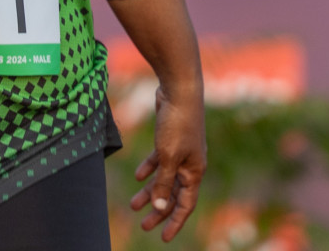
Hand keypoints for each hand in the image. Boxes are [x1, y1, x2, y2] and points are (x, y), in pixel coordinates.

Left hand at [129, 84, 206, 240]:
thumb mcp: (168, 156)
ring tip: (134, 205)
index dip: (174, 222)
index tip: (164, 238)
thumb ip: (163, 181)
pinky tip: (138, 176)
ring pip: (163, 178)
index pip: (185, 204)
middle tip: (144, 225)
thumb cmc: (177, 125)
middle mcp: (189, 165)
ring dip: (150, 192)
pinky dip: (149, 169)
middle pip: (173, 194)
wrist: (179, 92)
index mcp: (193, 172)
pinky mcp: (169, 140)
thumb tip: (159, 206)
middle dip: (159, 211)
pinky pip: (159, 161)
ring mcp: (180, 152)